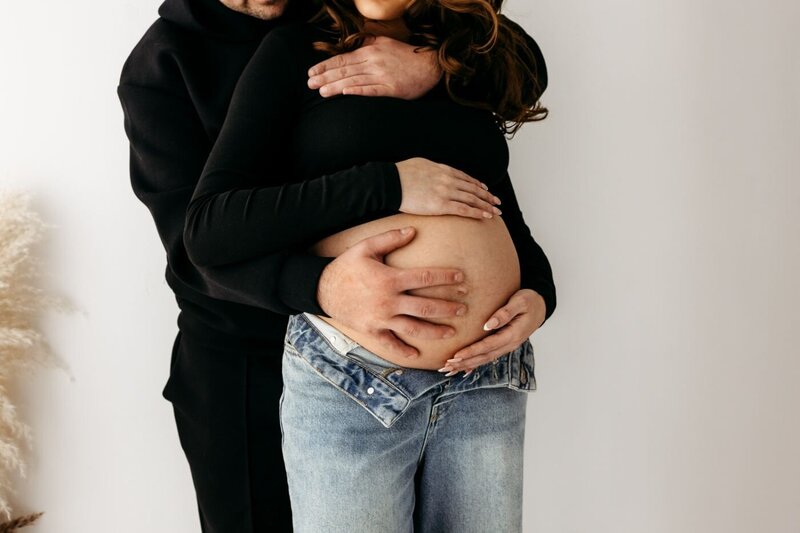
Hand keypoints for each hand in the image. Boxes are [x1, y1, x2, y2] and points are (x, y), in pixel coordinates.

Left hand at [307, 35, 442, 98]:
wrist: (431, 65)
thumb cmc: (406, 55)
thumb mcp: (385, 43)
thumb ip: (368, 41)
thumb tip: (353, 41)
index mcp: (370, 50)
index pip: (343, 58)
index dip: (325, 66)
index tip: (311, 72)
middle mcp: (374, 62)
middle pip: (344, 70)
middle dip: (324, 76)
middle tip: (309, 84)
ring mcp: (382, 76)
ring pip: (354, 80)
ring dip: (335, 86)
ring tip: (321, 92)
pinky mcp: (392, 89)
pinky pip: (372, 90)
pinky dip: (358, 90)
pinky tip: (345, 93)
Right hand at [317, 226, 468, 359]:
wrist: (322, 289)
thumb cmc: (346, 266)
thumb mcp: (365, 248)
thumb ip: (390, 239)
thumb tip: (413, 231)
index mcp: (391, 279)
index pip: (426, 277)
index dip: (446, 277)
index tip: (461, 279)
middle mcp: (389, 301)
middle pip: (426, 307)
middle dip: (448, 308)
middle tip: (464, 309)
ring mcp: (381, 318)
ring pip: (414, 328)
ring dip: (435, 331)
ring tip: (451, 332)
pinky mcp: (372, 330)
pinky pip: (391, 343)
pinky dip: (404, 350)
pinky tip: (418, 354)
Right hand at [396, 157, 501, 219]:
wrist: (391, 182)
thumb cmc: (401, 174)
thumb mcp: (421, 164)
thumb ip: (432, 169)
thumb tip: (434, 172)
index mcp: (444, 170)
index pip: (467, 178)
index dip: (479, 185)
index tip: (486, 190)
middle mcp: (448, 180)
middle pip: (474, 189)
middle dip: (487, 196)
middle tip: (497, 202)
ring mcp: (446, 192)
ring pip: (473, 199)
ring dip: (487, 205)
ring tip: (496, 211)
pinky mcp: (441, 205)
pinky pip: (464, 209)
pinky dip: (477, 213)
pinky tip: (486, 216)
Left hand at [439, 289, 545, 374]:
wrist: (541, 306)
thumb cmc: (529, 301)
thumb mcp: (520, 302)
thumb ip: (505, 313)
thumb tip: (488, 325)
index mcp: (512, 335)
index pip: (487, 346)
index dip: (471, 352)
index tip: (455, 355)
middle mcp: (509, 344)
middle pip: (483, 357)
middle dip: (464, 363)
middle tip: (446, 367)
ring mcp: (506, 346)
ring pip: (484, 359)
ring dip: (466, 365)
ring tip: (448, 370)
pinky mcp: (503, 345)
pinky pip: (487, 357)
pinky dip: (474, 364)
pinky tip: (462, 369)